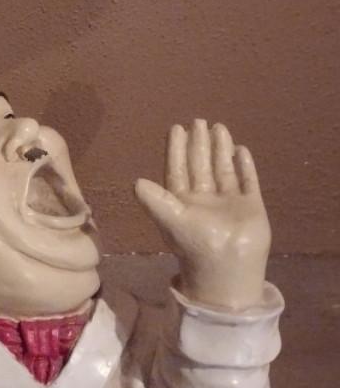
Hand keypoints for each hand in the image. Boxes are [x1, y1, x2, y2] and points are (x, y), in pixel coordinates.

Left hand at [134, 120, 270, 309]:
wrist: (226, 266)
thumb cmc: (194, 244)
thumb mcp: (170, 219)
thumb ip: (153, 200)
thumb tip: (136, 181)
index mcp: (182, 201)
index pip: (178, 169)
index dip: (177, 150)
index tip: (177, 128)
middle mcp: (204, 199)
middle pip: (200, 165)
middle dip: (199, 144)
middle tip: (198, 121)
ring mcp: (228, 201)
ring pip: (222, 169)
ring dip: (220, 149)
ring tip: (218, 127)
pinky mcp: (250, 205)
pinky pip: (247, 180)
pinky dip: (244, 166)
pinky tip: (240, 150)